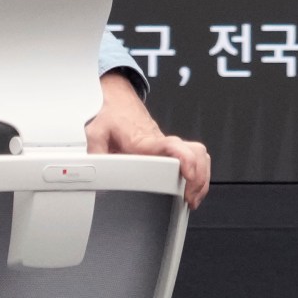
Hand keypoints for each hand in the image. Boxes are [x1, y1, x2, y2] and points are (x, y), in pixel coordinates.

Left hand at [85, 74, 211, 207]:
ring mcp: (168, 145)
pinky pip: (195, 158)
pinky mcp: (169, 149)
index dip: (185, 160)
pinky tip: (193, 189)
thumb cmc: (110, 114)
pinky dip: (200, 174)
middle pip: (195, 153)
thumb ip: (95, 152)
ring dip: (202, 178)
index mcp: (144, 140)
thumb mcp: (95, 131)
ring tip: (193, 198)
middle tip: (189, 197)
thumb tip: (96, 175)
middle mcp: (161, 141)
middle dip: (198, 178)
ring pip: (199, 155)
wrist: (117, 99)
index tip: (188, 175)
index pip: (172, 146)